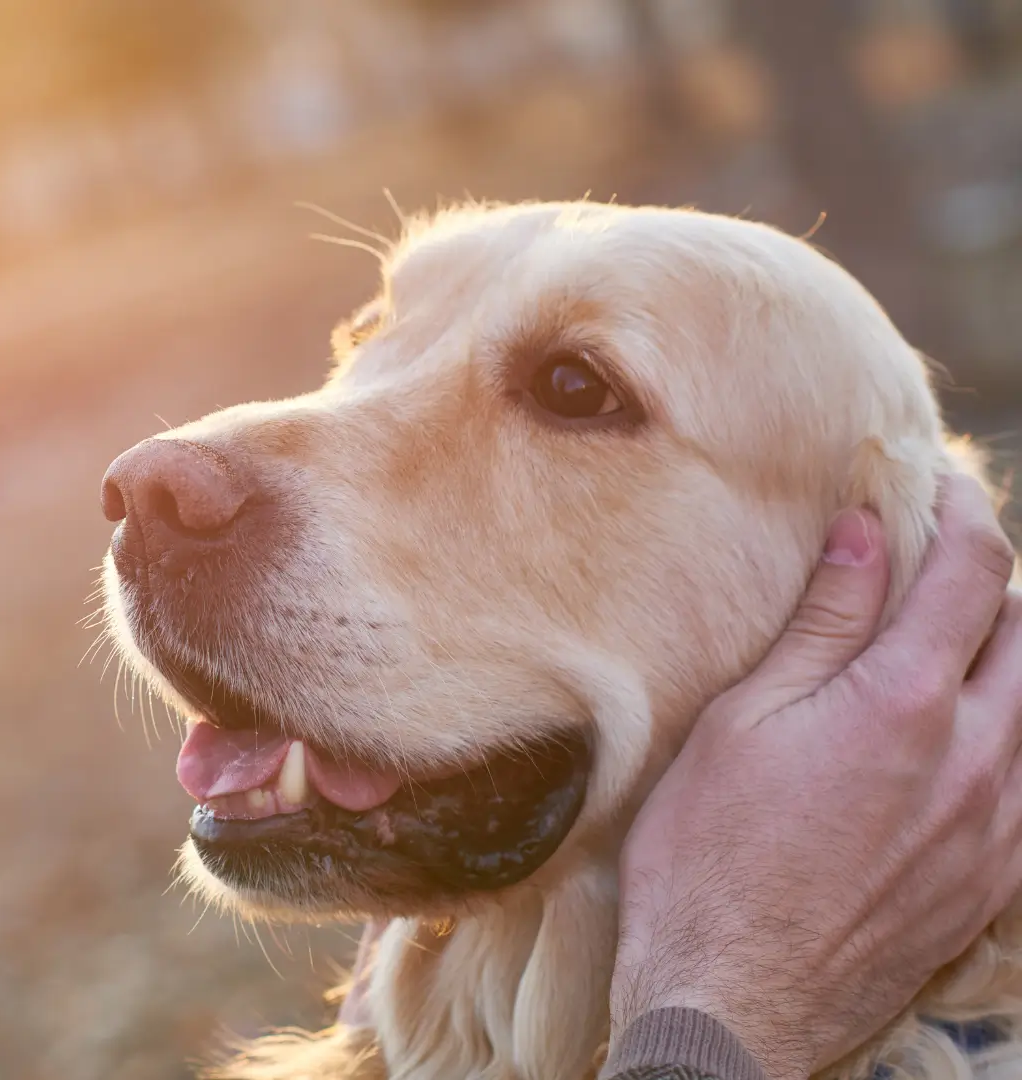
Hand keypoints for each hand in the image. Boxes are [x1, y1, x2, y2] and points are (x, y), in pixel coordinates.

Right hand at [611, 473, 1021, 1079]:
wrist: (735, 999)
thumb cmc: (709, 860)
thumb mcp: (741, 724)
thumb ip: (820, 626)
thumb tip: (866, 535)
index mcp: (904, 705)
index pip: (973, 572)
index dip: (962, 508)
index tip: (937, 481)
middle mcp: (976, 758)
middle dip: (993, 580)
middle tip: (940, 560)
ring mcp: (997, 825)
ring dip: (1006, 659)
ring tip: (949, 647)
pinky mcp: (995, 880)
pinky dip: (1009, 736)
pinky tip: (961, 741)